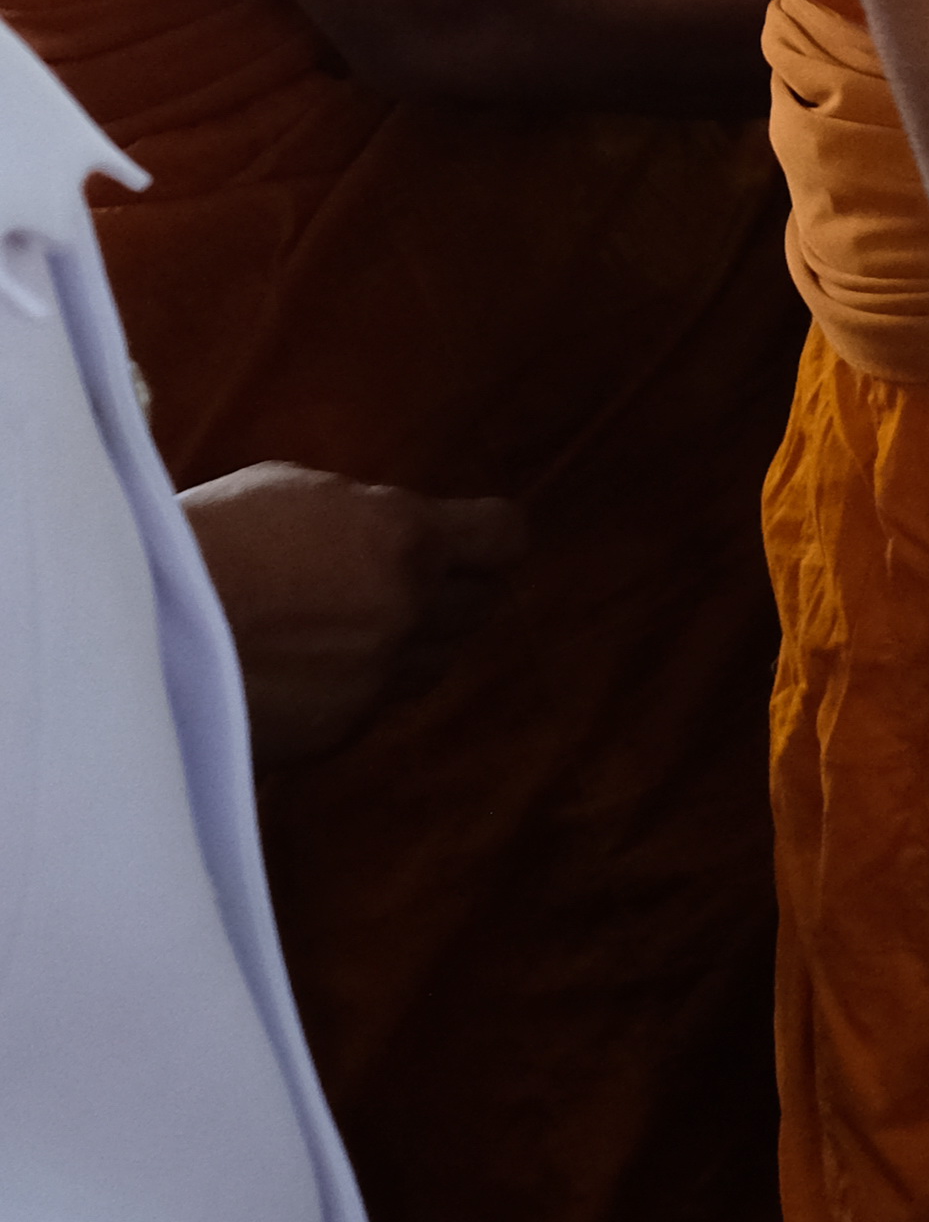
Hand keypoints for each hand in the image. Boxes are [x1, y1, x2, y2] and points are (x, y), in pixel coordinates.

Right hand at [176, 463, 523, 763]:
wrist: (127, 637)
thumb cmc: (199, 543)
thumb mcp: (291, 492)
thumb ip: (363, 515)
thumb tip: (394, 533)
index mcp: (406, 539)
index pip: (504, 538)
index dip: (492, 535)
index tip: (480, 534)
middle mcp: (407, 613)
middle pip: (478, 605)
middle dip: (457, 588)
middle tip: (419, 577)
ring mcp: (376, 680)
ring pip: (434, 663)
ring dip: (413, 642)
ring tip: (358, 624)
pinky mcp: (337, 733)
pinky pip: (377, 705)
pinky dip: (360, 687)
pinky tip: (313, 669)